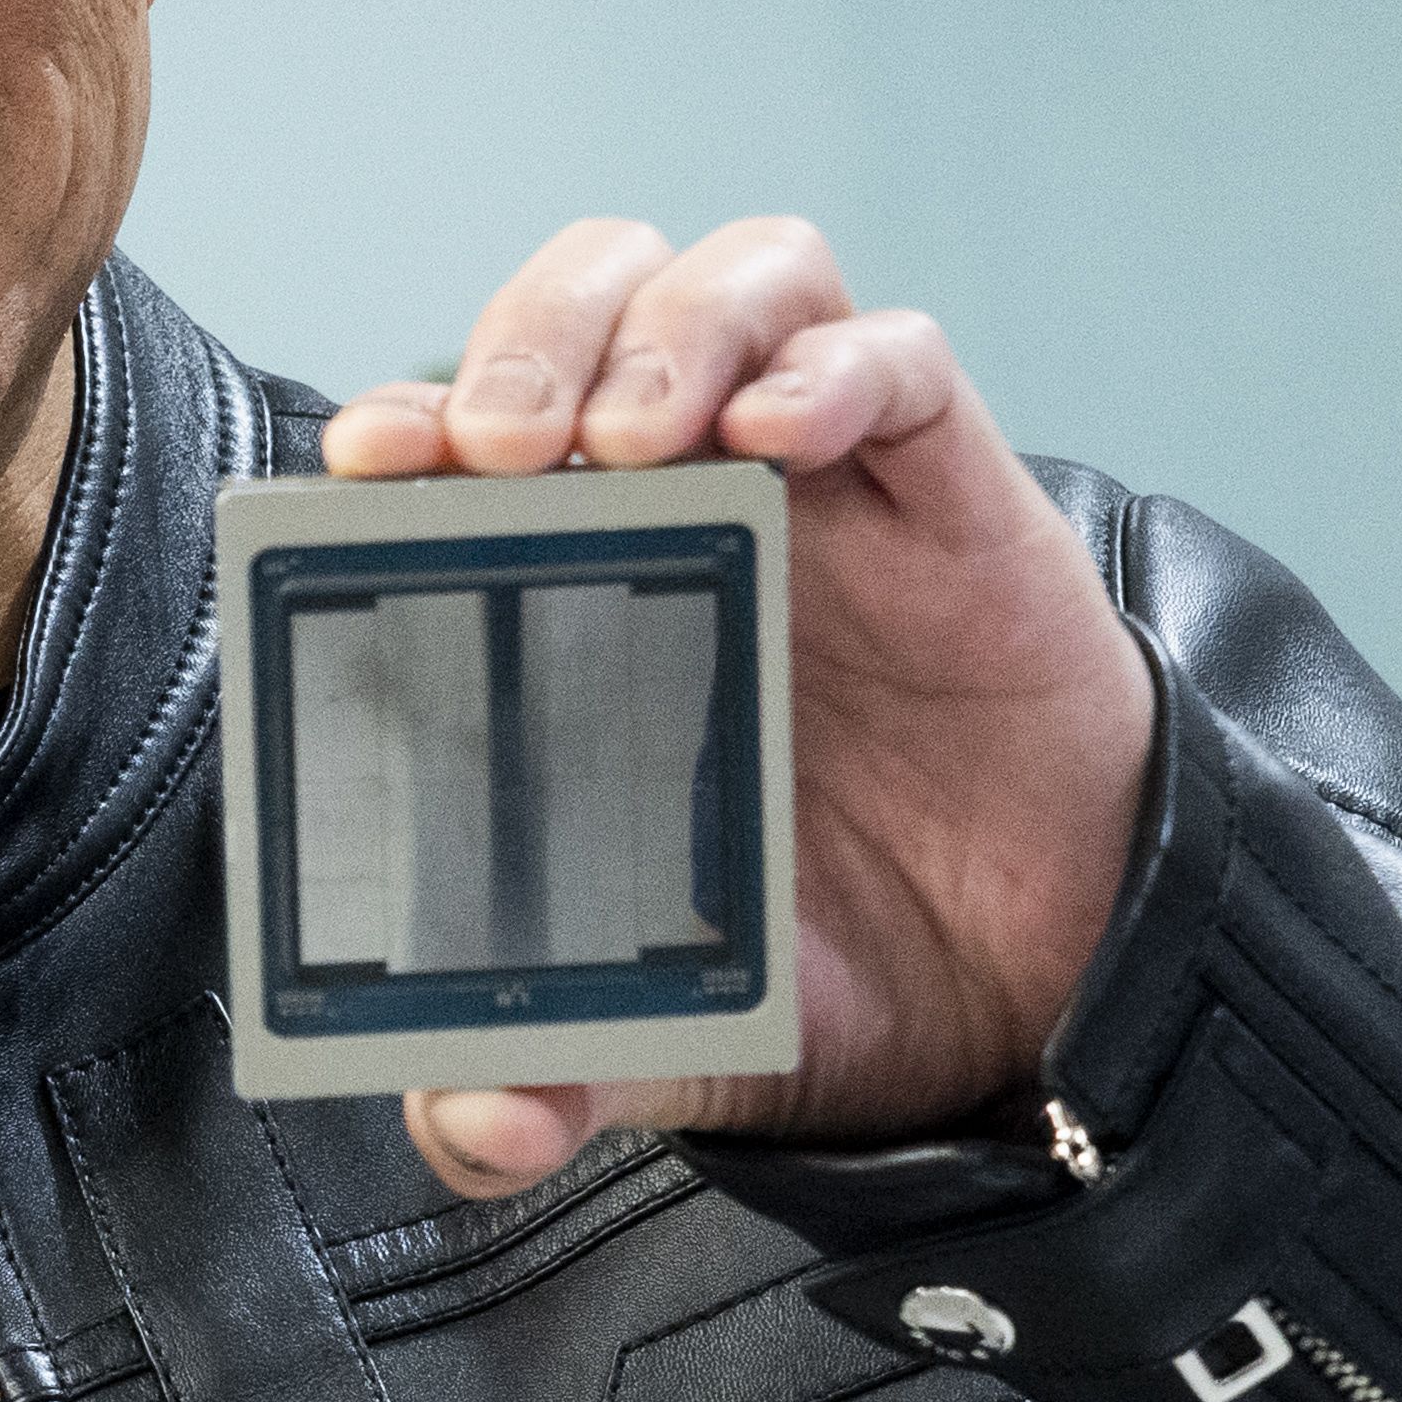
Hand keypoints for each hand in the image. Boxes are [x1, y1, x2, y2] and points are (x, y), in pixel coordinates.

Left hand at [320, 218, 1154, 1200]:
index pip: (462, 428)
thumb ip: (552, 1083)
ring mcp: (827, 480)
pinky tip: (782, 430)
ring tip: (629, 432)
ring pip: (737, 275)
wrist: (1041, 989)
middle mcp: (688, 499)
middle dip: (521, 334)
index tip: (359, 464)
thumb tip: (468, 1127)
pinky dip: (836, 362)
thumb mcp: (671, 1037)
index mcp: (576, 585)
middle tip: (491, 442)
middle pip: (582, 300)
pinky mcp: (958, 493)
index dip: (404, 415)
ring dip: (665, 318)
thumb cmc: (828, 956)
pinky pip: (901, 356)